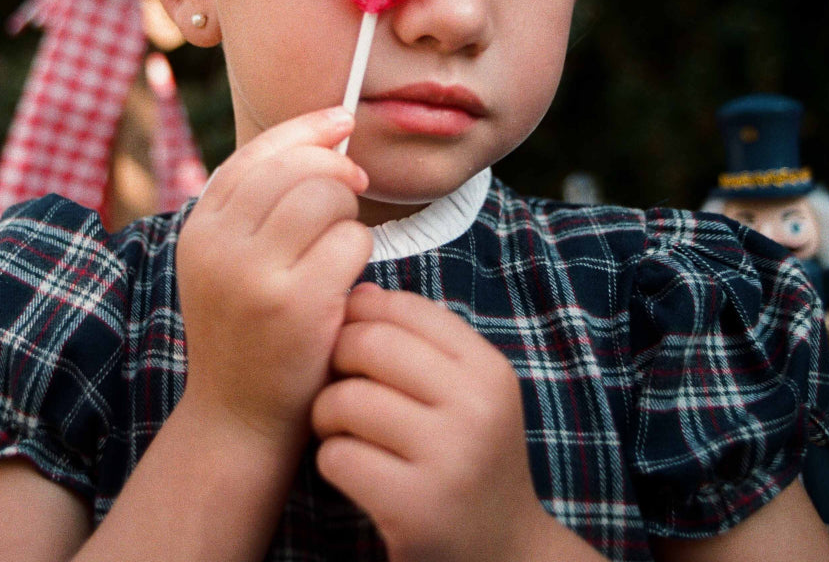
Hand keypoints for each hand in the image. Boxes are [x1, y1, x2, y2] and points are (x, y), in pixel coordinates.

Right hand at [176, 107, 372, 444]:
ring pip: (326, 196)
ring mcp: (253, 274)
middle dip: (337, 171)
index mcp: (200, 229)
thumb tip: (325, 138)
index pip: (257, 153)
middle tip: (356, 188)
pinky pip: (351, 240)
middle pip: (296, 167)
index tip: (343, 121)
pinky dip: (361, 251)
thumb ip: (258, 207)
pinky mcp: (295, 303)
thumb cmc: (248, 330)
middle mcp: (218, 245)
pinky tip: (348, 278)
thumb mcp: (228, 263)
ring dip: (349, 213)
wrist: (238, 418)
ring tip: (342, 244)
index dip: (306, 129)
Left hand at [312, 283, 551, 561]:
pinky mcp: (415, 508)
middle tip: (339, 381)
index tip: (352, 333)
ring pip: (347, 399)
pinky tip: (351, 468)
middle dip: (338, 357)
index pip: (407, 307)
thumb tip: (360, 291)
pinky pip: (339, 456)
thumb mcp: (466, 394)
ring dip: (326, 412)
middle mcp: (476, 408)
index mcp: (488, 371)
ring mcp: (448, 459)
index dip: (364, 312)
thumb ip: (420, 342)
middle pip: (371, 344)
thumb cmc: (468, 458)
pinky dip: (331, 458)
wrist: (502, 552)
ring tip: (338, 426)